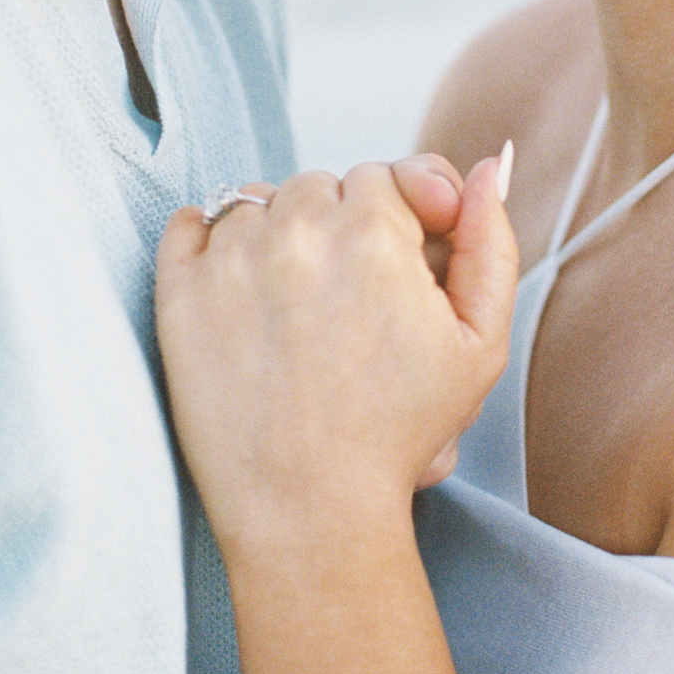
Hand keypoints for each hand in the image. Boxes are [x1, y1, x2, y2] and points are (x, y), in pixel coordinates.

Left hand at [156, 157, 517, 554]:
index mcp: (375, 229)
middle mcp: (298, 228)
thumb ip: (492, 242)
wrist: (309, 509)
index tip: (401, 263)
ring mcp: (230, 258)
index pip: (388, 176)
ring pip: (260, 201)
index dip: (402, 218)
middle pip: (323, 186)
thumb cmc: (398, 432)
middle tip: (352, 300)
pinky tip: (238, 287)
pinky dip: (209, 240)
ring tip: (298, 304)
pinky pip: (189, 224)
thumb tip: (494, 165)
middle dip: (341, 227)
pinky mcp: (179, 292)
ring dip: (280, 234)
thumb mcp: (481, 341)